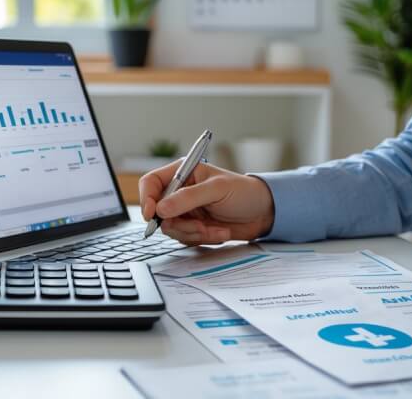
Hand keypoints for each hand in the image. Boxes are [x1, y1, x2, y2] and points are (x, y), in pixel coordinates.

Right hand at [139, 161, 275, 245]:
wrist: (264, 214)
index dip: (146, 198)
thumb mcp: (217, 190)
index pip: (151, 183)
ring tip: (214, 228)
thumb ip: (187, 198)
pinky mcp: (193, 227)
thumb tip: (160, 209)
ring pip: (171, 228)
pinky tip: (220, 232)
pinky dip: (203, 239)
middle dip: (178, 223)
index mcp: (182, 173)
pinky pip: (185, 238)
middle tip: (199, 226)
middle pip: (158, 211)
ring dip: (193, 233)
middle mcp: (179, 192)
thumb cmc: (244, 193)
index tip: (152, 215)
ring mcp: (185, 211)